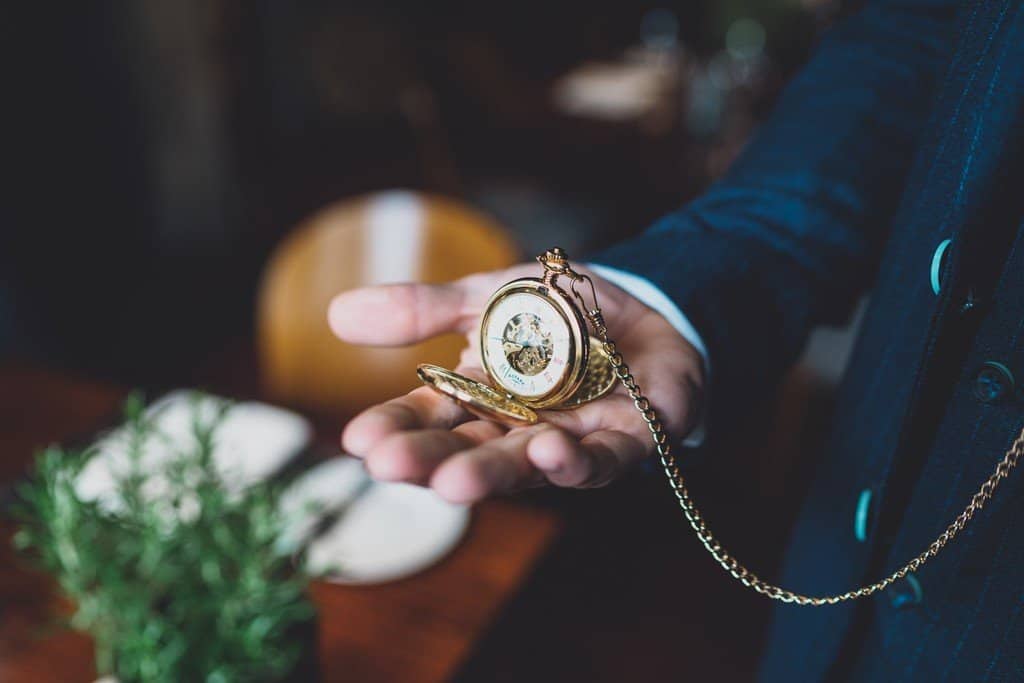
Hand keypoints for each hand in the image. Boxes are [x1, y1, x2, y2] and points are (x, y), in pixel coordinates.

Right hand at [328, 263, 704, 503]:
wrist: (644, 309)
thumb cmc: (559, 314)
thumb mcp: (487, 298)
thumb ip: (424, 310)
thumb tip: (336, 314)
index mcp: (478, 398)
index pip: (427, 419)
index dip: (395, 429)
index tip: (359, 441)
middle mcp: (516, 429)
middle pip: (468, 449)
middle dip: (430, 461)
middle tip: (389, 467)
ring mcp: (569, 440)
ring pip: (526, 466)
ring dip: (491, 474)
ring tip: (454, 482)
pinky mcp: (626, 441)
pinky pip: (600, 460)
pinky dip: (574, 462)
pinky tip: (549, 453)